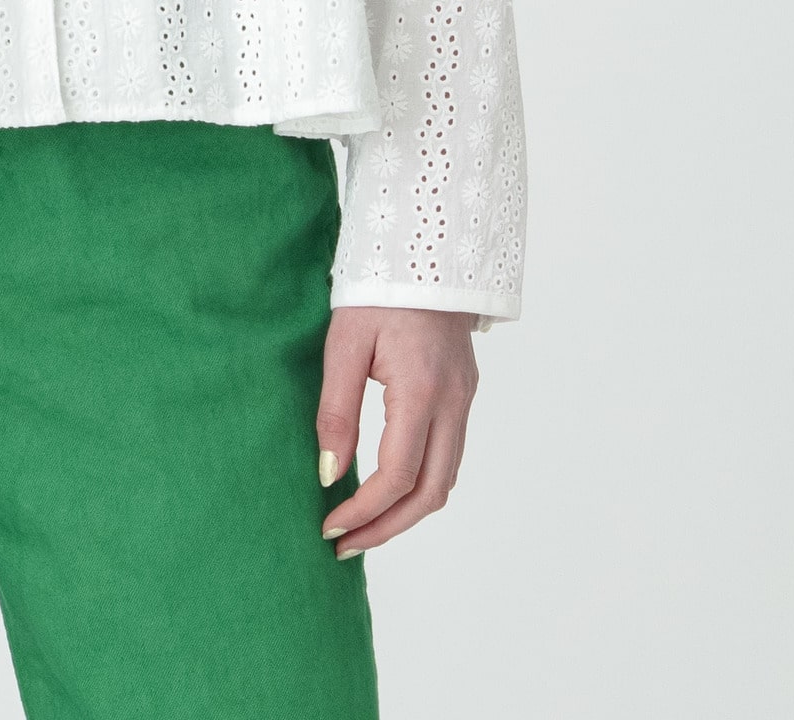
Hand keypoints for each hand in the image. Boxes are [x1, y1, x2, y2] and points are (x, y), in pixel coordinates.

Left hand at [315, 307, 479, 555]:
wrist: (424, 248)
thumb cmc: (377, 290)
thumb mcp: (343, 345)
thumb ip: (336, 411)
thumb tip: (329, 475)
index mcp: (422, 390)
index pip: (398, 475)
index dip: (364, 510)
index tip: (330, 526)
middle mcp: (453, 402)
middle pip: (430, 493)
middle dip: (387, 527)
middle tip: (346, 544)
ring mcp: (464, 399)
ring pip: (445, 479)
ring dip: (406, 510)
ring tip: (363, 524)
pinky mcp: (463, 393)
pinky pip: (448, 454)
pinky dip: (420, 483)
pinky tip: (388, 487)